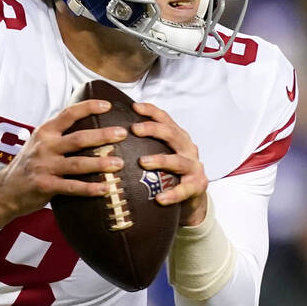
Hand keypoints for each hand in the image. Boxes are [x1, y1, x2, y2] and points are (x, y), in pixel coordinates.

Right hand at [0, 98, 125, 227]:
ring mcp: (44, 166)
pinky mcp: (45, 186)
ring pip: (78, 163)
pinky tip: (105, 188)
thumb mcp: (38, 143)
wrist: (5, 190)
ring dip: (101, 163)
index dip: (88, 107)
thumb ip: (59, 135)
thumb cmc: (27, 165)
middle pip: (78, 138)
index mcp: (44, 132)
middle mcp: (44, 147)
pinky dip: (89, 188)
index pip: (68, 114)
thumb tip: (89, 127)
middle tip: (122, 133)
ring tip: (119, 163)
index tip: (108, 105)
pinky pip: (72, 187)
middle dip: (103, 135)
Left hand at [131, 101, 207, 226]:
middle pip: (172, 134)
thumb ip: (142, 144)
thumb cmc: (170, 172)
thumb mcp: (160, 153)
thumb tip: (109, 134)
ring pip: (178, 161)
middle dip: (153, 129)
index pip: (165, 119)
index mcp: (177, 138)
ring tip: (142, 162)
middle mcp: (187, 148)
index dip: (151, 111)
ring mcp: (194, 167)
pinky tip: (159, 198)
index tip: (134, 107)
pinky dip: (172, 194)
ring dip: (160, 160)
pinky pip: (184, 190)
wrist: (192, 196)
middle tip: (134, 129)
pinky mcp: (197, 185)